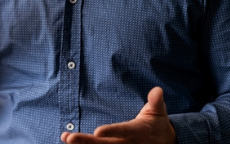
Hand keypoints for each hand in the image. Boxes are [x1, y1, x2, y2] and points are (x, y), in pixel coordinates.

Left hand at [61, 87, 175, 143]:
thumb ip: (156, 101)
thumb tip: (157, 90)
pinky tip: (70, 143)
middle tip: (70, 138)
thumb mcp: (159, 111)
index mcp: (136, 131)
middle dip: (86, 141)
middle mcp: (126, 142)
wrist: (163, 141)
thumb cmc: (157, 123)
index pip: (122, 131)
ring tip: (66, 138)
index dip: (111, 131)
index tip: (97, 131)